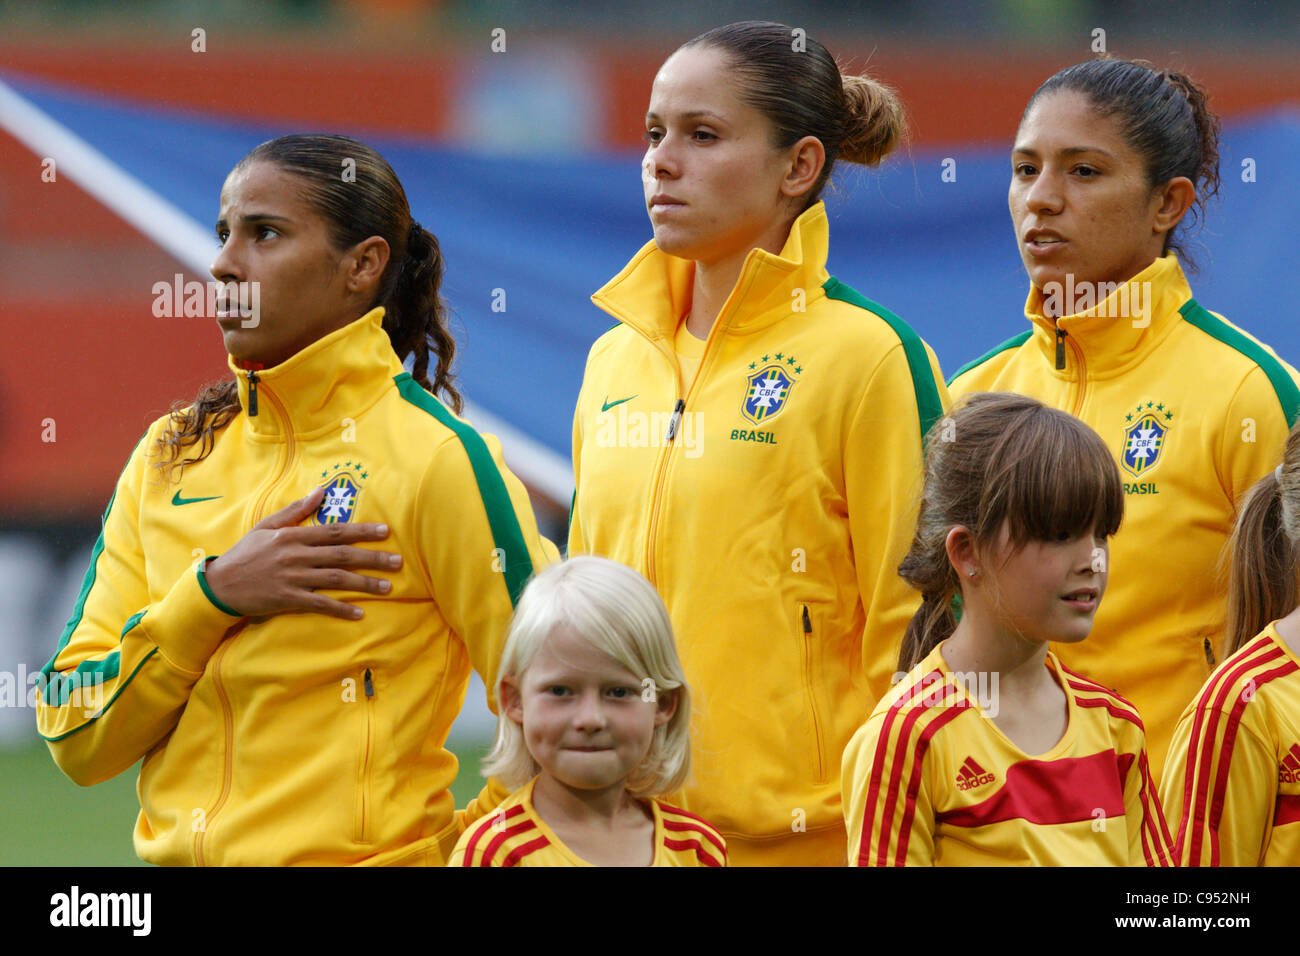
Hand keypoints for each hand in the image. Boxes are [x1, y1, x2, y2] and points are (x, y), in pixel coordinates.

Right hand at [203, 487, 400, 619]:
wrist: (219, 584)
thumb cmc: (245, 553)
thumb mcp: (267, 525)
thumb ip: (297, 510)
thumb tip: (322, 490)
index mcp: (293, 536)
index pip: (335, 532)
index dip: (362, 531)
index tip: (386, 531)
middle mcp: (296, 555)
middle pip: (341, 555)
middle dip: (373, 558)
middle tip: (398, 562)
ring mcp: (293, 578)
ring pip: (335, 580)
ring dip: (364, 584)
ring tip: (387, 587)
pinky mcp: (288, 599)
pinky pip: (319, 604)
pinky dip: (340, 609)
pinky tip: (359, 613)